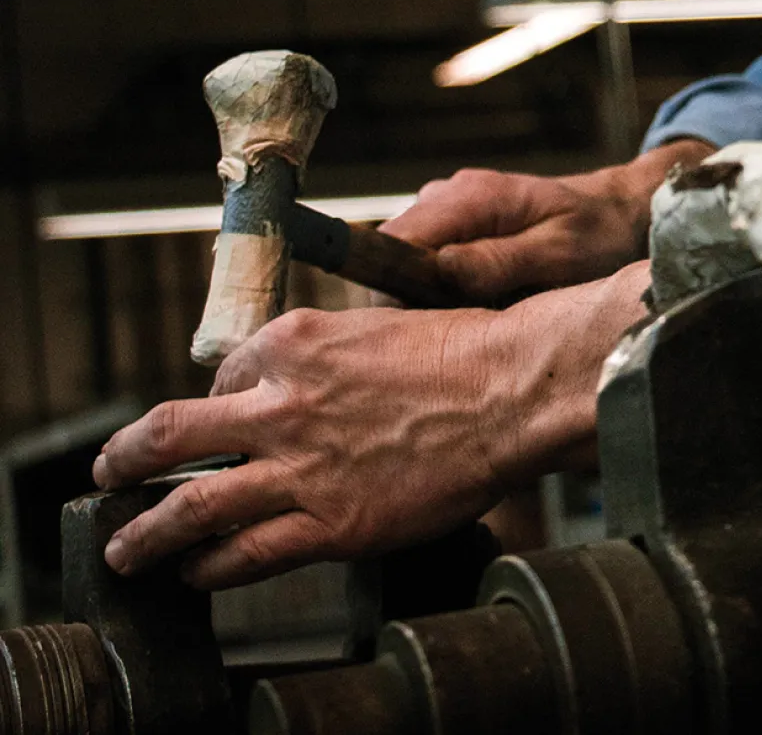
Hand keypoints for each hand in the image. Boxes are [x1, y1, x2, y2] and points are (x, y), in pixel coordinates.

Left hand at [91, 262, 651, 588]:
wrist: (510, 391)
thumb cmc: (464, 355)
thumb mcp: (375, 328)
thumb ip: (327, 356)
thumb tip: (304, 384)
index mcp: (291, 343)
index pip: (220, 380)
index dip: (214, 407)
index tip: (216, 426)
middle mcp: (280, 403)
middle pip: (168, 435)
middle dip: (125, 461)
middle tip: (109, 476)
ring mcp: (299, 466)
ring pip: (190, 507)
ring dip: (144, 533)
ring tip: (125, 549)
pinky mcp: (329, 523)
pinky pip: (244, 555)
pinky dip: (208, 568)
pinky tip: (196, 574)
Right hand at [381, 138, 712, 302]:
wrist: (623, 213)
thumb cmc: (600, 233)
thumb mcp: (560, 254)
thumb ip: (501, 260)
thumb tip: (441, 270)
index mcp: (471, 197)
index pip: (394, 242)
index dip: (392, 289)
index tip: (417, 330)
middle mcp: (450, 195)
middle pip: (393, 254)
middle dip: (410, 297)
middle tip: (453, 332)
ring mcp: (452, 208)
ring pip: (408, 262)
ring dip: (428, 295)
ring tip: (473, 320)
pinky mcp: (460, 226)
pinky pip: (429, 262)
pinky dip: (445, 288)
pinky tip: (480, 306)